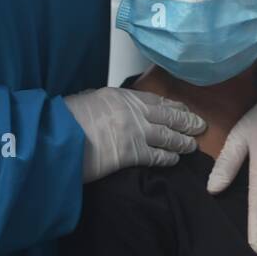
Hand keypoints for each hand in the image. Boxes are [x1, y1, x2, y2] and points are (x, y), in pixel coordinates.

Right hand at [64, 87, 205, 182]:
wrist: (56, 137)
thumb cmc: (63, 121)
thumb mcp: (86, 102)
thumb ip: (104, 105)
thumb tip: (110, 110)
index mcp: (121, 96)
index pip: (154, 100)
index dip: (173, 106)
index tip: (183, 109)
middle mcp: (132, 110)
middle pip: (168, 115)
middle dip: (186, 121)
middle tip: (200, 125)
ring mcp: (135, 131)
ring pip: (168, 135)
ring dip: (183, 140)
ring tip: (193, 144)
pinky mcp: (132, 153)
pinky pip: (157, 155)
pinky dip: (168, 157)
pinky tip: (175, 160)